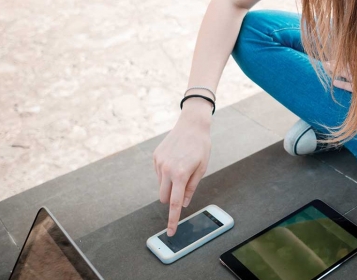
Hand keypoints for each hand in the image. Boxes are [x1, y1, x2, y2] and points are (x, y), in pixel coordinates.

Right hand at [153, 102, 211, 236]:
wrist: (192, 124)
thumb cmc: (201, 147)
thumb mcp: (201, 168)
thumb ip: (191, 188)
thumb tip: (183, 203)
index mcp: (180, 174)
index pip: (174, 203)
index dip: (173, 219)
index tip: (171, 231)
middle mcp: (166, 169)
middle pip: (164, 197)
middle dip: (171, 198)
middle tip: (183, 187)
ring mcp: (159, 163)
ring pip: (161, 185)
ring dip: (170, 183)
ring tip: (182, 166)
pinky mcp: (155, 157)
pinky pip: (159, 173)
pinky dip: (166, 173)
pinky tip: (176, 159)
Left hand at [324, 60, 356, 110]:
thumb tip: (351, 86)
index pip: (351, 66)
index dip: (341, 62)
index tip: (331, 60)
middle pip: (347, 67)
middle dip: (336, 63)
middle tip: (325, 61)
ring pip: (348, 73)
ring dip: (336, 70)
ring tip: (326, 66)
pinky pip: (351, 87)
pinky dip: (342, 84)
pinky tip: (334, 82)